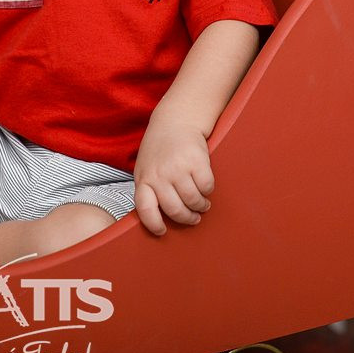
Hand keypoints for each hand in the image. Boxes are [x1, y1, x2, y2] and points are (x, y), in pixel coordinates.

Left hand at [133, 118, 213, 235]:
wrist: (175, 121)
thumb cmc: (160, 149)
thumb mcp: (146, 168)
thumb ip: (150, 189)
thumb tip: (160, 217)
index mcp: (144, 179)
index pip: (144, 209)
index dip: (153, 224)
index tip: (162, 231)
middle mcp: (159, 175)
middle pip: (174, 209)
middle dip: (186, 218)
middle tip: (193, 218)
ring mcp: (177, 168)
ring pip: (193, 200)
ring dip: (200, 206)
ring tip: (202, 203)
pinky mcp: (196, 161)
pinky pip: (206, 187)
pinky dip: (208, 191)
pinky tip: (206, 187)